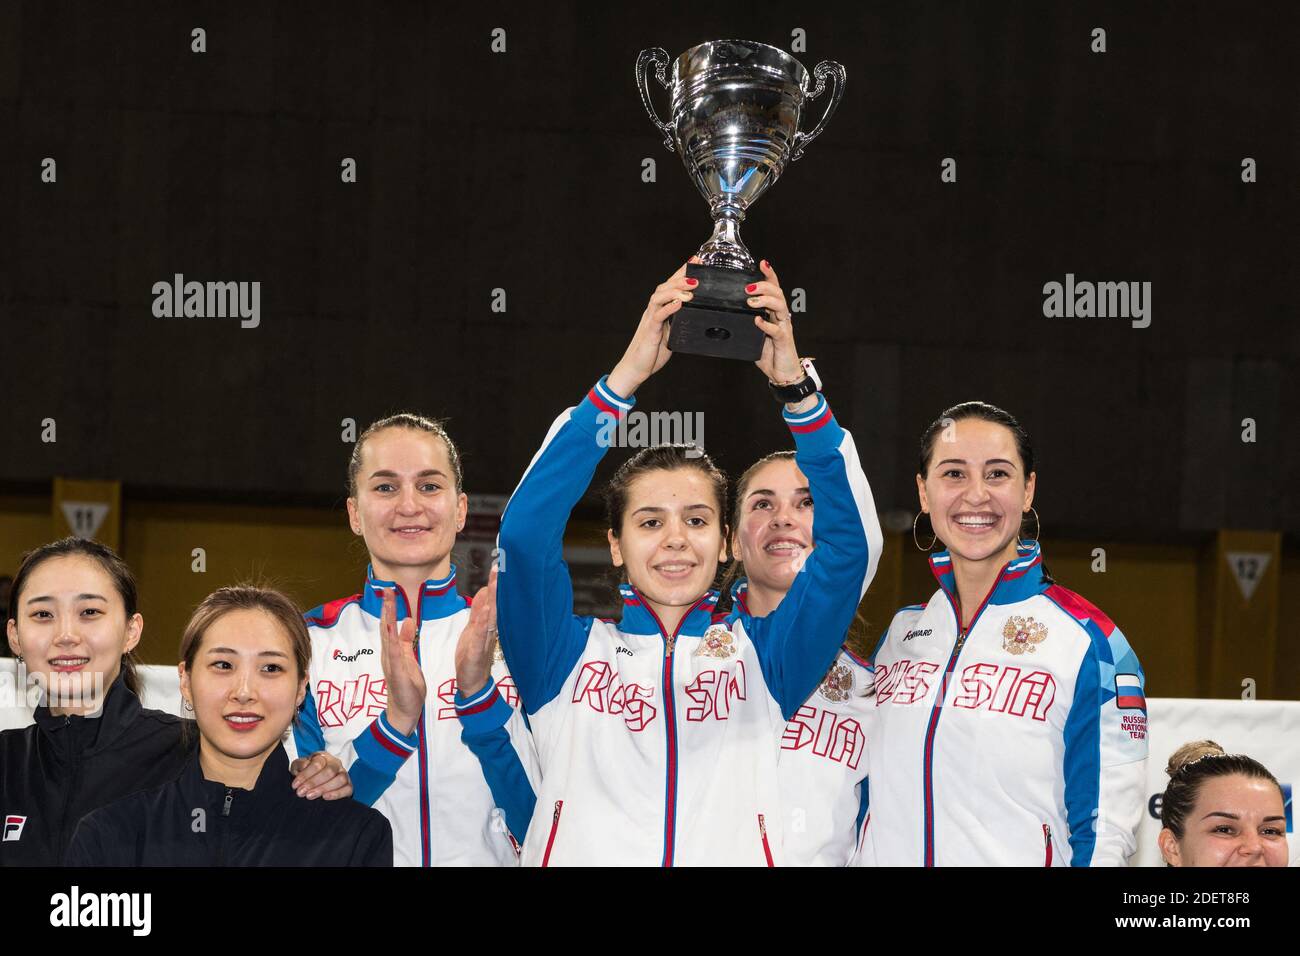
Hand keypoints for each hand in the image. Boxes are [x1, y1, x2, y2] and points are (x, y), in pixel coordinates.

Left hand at [289, 751, 353, 800]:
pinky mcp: (348, 785)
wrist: (312, 784)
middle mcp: (335, 763)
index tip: (295, 786)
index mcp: (323, 757)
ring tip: (310, 796)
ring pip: (340, 779)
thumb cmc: (305, 774)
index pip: (317, 763)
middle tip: (301, 793)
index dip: (306, 775)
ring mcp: (343, 774)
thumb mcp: (298, 767)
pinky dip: (337, 793)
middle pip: (329, 771)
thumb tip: (305, 766)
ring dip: (324, 788)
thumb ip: (299, 765)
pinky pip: (348, 788)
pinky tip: (325, 797)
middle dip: (314, 783)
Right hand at [380, 587, 425, 735]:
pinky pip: (394, 653)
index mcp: (392, 649)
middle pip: (385, 625)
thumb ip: (406, 639)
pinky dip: (393, 640)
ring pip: (387, 636)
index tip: (390, 589)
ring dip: (387, 619)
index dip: (389, 606)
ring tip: (387, 602)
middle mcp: (388, 653)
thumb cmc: (406, 685)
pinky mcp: (397, 672)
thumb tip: (407, 619)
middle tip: (386, 588)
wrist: (404, 710)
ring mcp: (391, 662)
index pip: (389, 624)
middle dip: (386, 607)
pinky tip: (392, 629)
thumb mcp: (408, 657)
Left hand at [455, 567, 497, 699]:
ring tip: (495, 582)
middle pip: (494, 604)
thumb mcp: (472, 629)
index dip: (494, 583)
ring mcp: (485, 639)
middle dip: (497, 585)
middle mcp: (488, 629)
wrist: (471, 683)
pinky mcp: (478, 651)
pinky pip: (482, 634)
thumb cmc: (472, 657)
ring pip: (491, 616)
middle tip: (500, 567)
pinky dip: (485, 621)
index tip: (498, 565)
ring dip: (493, 599)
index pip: (492, 600)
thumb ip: (478, 611)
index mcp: (486, 623)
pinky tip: (487, 609)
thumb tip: (484, 590)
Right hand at [607, 257, 701, 396]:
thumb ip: (679, 321)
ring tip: (691, 287)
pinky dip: (670, 307)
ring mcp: (650, 319)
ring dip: (676, 289)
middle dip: (681, 276)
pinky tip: (680, 303)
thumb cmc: (652, 351)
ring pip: (660, 297)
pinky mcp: (650, 331)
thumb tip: (695, 313)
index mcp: (659, 309)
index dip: (682, 272)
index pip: (671, 285)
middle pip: (665, 286)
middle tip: (696, 271)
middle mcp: (653, 310)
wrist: (636, 368)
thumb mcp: (672, 333)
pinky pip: (659, 316)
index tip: (695, 260)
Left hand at [748, 260, 802, 383]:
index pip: (773, 288)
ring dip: (765, 301)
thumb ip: (744, 323)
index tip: (762, 263)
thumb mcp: (752, 334)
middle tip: (748, 289)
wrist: (781, 374)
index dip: (769, 275)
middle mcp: (781, 316)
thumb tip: (723, 313)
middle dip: (764, 286)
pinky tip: (757, 321)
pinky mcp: (784, 340)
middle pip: (777, 293)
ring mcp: (783, 327)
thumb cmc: (767, 353)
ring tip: (751, 301)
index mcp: (773, 312)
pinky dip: (766, 324)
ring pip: (780, 306)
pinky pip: (776, 330)